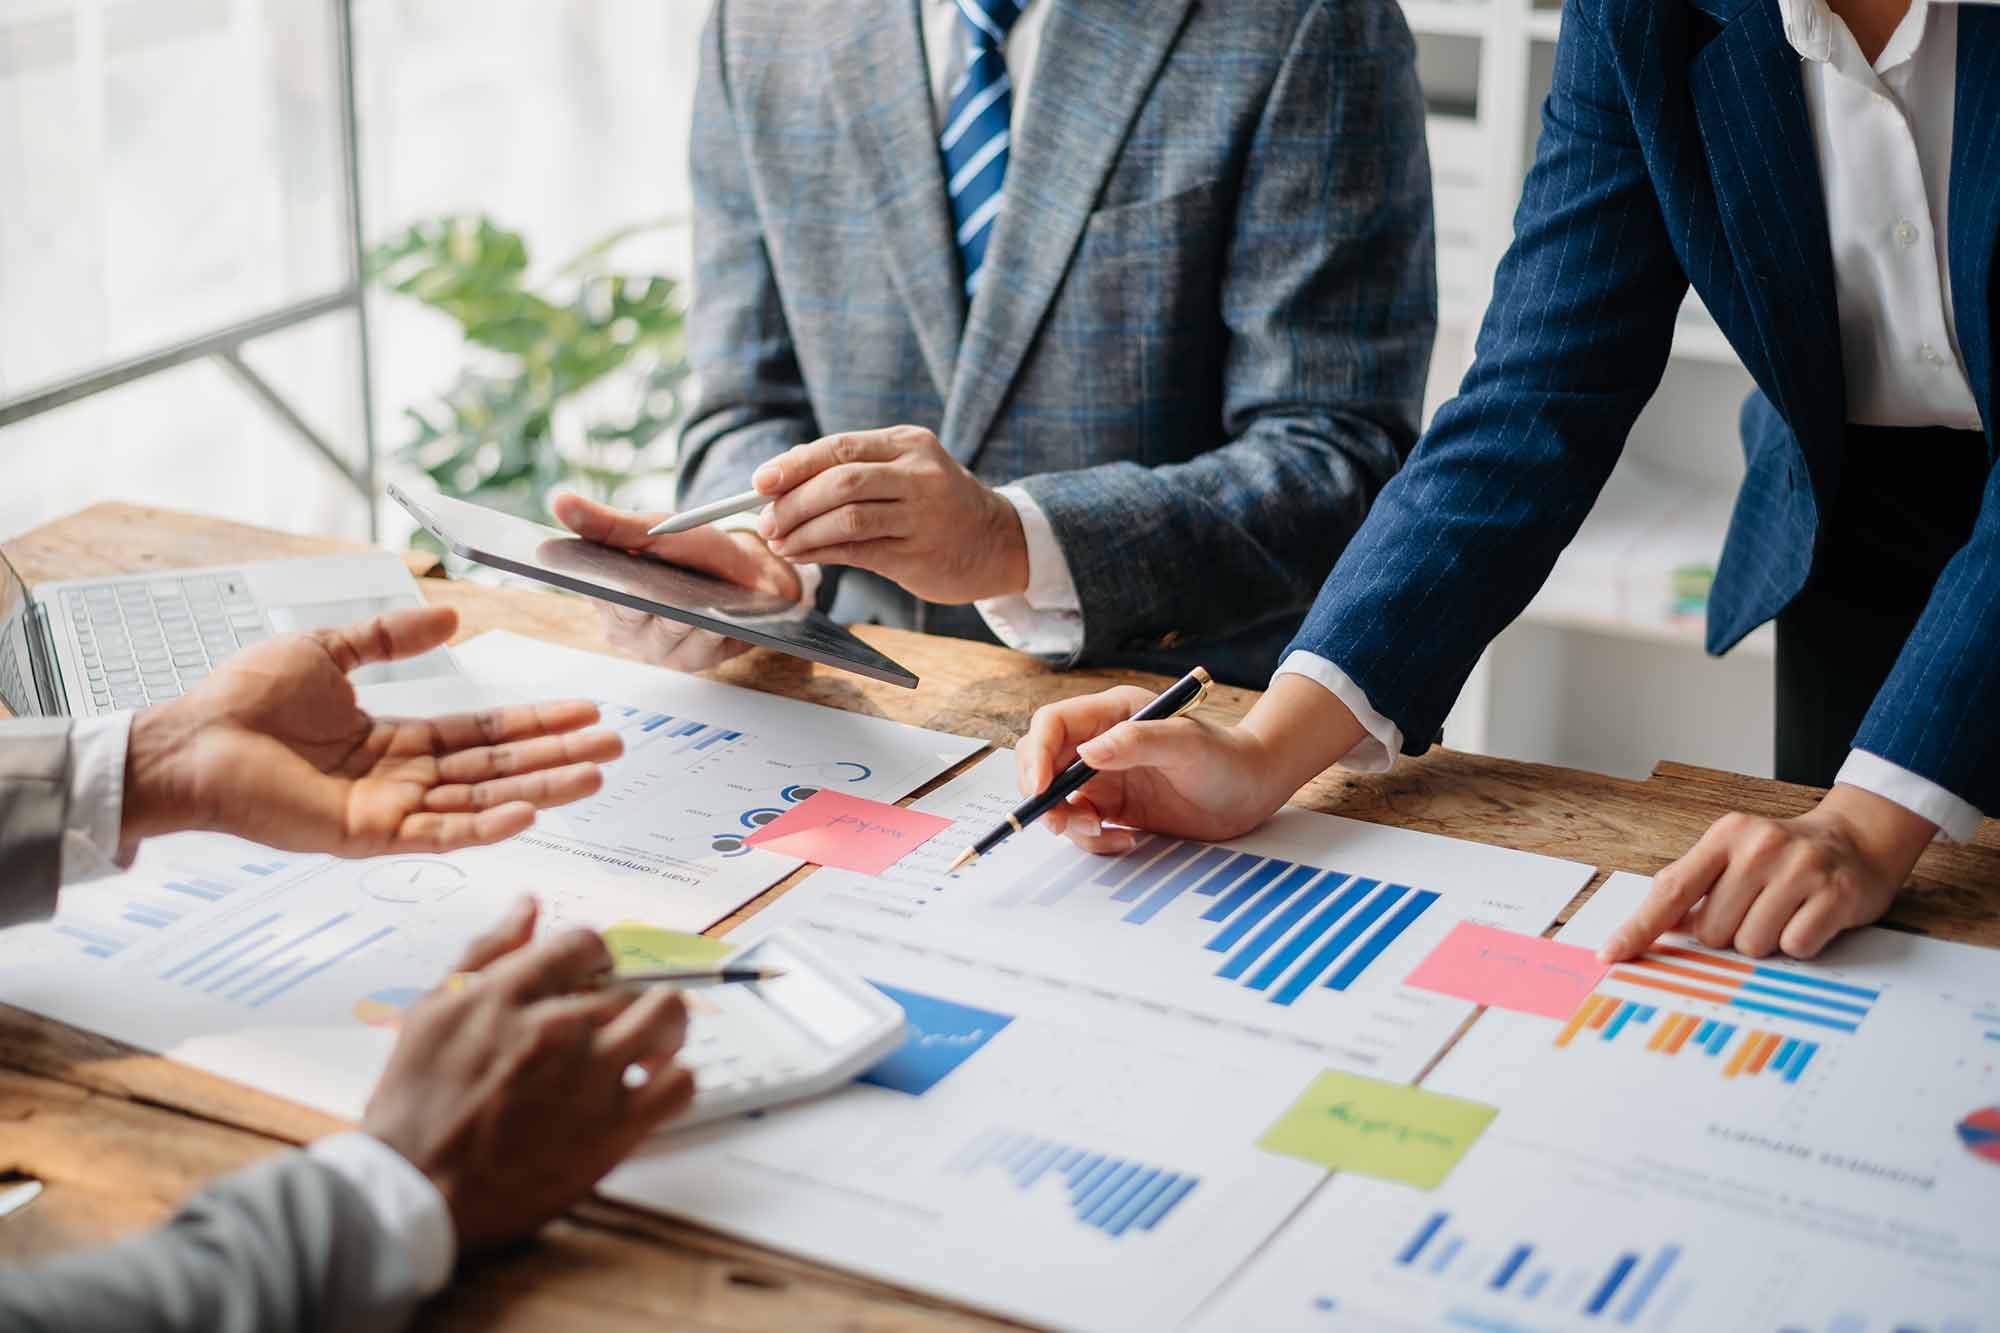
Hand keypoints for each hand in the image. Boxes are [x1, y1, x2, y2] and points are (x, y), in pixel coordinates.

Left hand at [123, 606, 620, 854]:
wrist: (188, 741)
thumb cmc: (241, 700)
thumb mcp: (327, 651)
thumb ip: (389, 636)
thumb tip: (450, 614)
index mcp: (394, 740)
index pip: (482, 731)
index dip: (535, 720)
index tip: (584, 710)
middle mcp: (402, 780)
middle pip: (498, 765)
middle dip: (558, 755)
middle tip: (615, 745)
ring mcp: (389, 811)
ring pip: (483, 798)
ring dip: (542, 786)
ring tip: (596, 775)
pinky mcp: (367, 836)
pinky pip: (440, 831)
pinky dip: (487, 824)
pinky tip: (531, 811)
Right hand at [362, 898, 695, 1252]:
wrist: (414, 1190)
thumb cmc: (415, 1104)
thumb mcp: (433, 1010)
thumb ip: (487, 952)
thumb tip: (528, 907)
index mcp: (512, 994)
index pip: (586, 942)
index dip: (596, 956)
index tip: (593, 976)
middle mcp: (558, 1028)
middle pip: (632, 980)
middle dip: (628, 993)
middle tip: (617, 1017)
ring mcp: (591, 1079)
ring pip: (668, 1017)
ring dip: (664, 1025)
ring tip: (646, 1043)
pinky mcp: (613, 1130)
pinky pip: (681, 1083)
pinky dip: (675, 1078)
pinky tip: (650, 1085)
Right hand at [552, 491, 799, 670]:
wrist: (746, 572)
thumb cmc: (691, 551)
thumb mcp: (650, 529)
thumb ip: (606, 524)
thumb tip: (558, 500)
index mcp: (604, 595)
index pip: (591, 589)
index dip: (594, 579)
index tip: (605, 569)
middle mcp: (624, 628)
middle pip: (628, 615)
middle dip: (646, 595)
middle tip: (657, 580)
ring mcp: (656, 648)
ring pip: (666, 631)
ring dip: (685, 612)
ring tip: (700, 597)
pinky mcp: (690, 661)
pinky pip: (697, 647)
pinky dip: (711, 629)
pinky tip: (722, 618)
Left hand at [752, 426, 1029, 603]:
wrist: (997, 542)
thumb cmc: (937, 504)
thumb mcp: (906, 470)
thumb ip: (853, 468)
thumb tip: (783, 476)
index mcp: (909, 444)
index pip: (839, 447)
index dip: (794, 465)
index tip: (760, 482)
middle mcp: (919, 475)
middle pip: (840, 482)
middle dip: (793, 503)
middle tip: (765, 521)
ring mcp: (922, 516)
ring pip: (847, 519)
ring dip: (802, 533)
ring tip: (779, 542)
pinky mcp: (918, 554)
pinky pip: (857, 551)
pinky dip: (821, 553)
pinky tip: (801, 555)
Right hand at [1018, 675, 1355, 851]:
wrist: (1253, 790)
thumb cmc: (1226, 757)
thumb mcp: (1187, 744)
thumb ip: (1138, 742)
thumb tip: (1088, 752)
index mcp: (1112, 712)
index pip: (1053, 725)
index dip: (1037, 754)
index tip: (1040, 789)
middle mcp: (1101, 742)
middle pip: (1043, 763)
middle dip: (1043, 795)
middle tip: (1062, 823)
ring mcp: (1105, 777)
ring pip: (1058, 799)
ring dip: (1068, 823)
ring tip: (1104, 833)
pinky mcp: (1114, 807)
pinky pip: (1083, 825)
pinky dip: (1093, 840)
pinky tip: (1125, 840)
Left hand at [1599, 784, 1935, 961]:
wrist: (1856, 838)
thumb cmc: (1782, 855)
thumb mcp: (1731, 854)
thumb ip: (1690, 886)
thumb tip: (1654, 926)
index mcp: (1725, 837)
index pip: (1672, 890)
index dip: (1639, 927)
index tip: (1611, 954)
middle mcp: (1760, 846)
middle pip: (1713, 931)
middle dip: (1730, 932)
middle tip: (1757, 907)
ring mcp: (1800, 868)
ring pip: (1752, 944)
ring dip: (1765, 939)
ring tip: (1783, 911)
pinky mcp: (1836, 894)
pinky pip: (1795, 947)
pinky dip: (1799, 943)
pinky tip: (1809, 917)